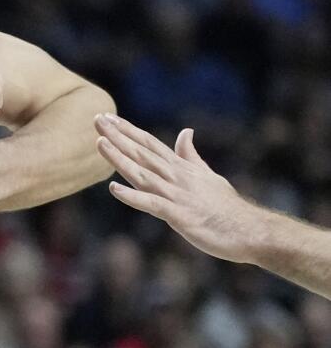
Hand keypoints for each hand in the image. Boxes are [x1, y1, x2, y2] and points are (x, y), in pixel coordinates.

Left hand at [95, 114, 257, 261]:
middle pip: (143, 153)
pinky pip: (152, 204)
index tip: (108, 117)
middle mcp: (176, 177)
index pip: (150, 144)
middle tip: (97, 119)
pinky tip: (114, 189)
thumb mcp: (208, 175)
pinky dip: (133, 196)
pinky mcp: (179, 215)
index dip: (128, 130)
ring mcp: (177, 195)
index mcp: (181, 168)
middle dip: (118, 136)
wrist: (250, 230)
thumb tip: (185, 132)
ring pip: (143, 173)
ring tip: (100, 143)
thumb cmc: (227, 207)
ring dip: (120, 159)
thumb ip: (191, 155)